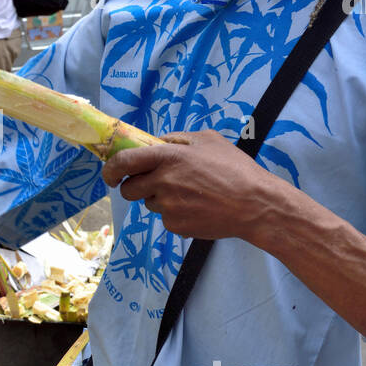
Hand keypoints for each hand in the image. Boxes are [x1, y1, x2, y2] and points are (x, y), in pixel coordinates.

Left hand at [101, 130, 287, 242]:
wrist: (255, 205)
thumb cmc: (235, 169)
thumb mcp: (208, 140)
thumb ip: (178, 139)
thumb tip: (156, 141)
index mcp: (168, 157)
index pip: (124, 162)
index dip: (110, 169)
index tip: (110, 174)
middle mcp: (163, 182)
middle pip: (130, 189)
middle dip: (134, 187)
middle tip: (152, 184)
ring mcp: (168, 206)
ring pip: (150, 204)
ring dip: (160, 199)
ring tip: (190, 194)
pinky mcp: (176, 226)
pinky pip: (166, 218)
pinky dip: (176, 214)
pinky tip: (197, 207)